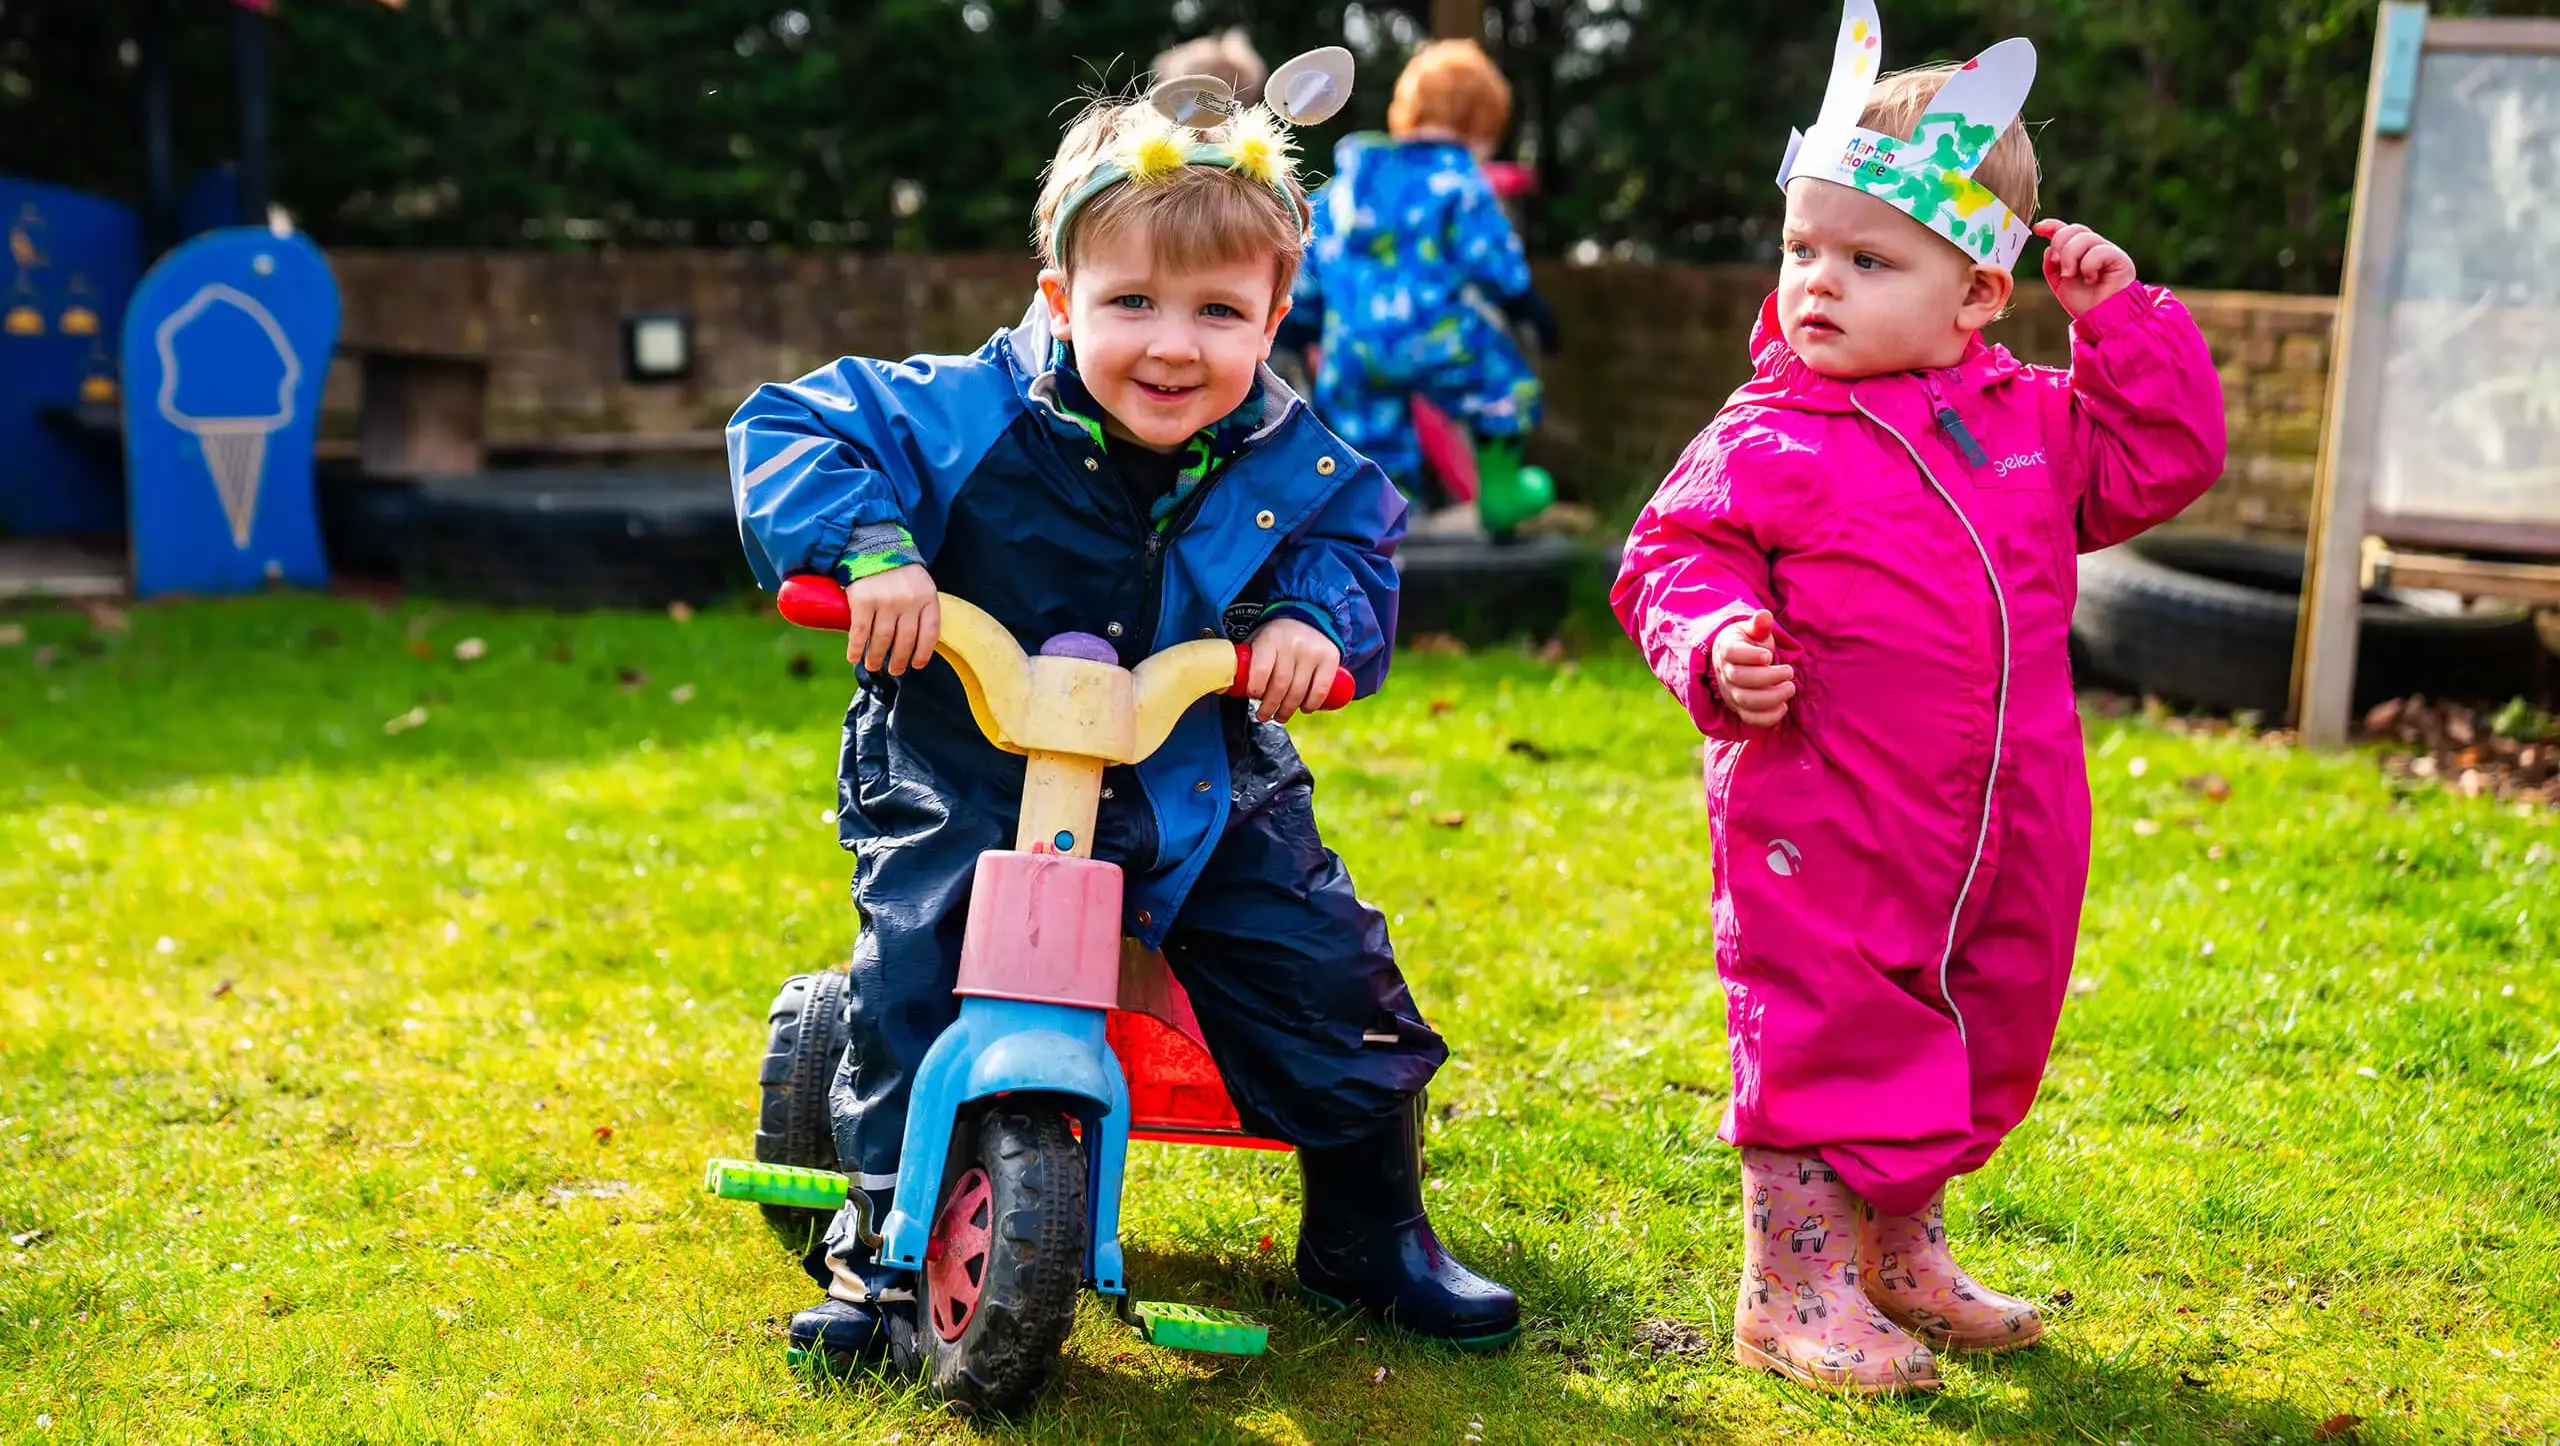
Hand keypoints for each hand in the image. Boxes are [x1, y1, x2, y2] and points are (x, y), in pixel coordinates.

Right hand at [844, 564, 938, 675]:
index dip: (923, 653)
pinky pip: (861, 632)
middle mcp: (908, 601)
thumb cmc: (899, 571)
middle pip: (905, 640)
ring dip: (876, 658)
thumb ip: (922, 608)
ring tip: (872, 666)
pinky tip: (854, 657)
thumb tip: (918, 642)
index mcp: (927, 597)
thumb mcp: (920, 585)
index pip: (930, 633)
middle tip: (894, 670)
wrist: (874, 546)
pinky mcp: (864, 600)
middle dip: (899, 661)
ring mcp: (886, 601)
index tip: (917, 665)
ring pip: (883, 639)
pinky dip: (856, 648)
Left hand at [1243, 617, 1341, 723]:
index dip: (1256, 689)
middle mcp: (1292, 644)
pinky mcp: (1330, 659)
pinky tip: (1304, 709)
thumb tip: (1230, 686)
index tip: (1253, 697)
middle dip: (1270, 707)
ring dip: (1288, 710)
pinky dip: (1311, 704)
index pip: (1261, 669)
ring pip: (1299, 691)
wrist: (1309, 617)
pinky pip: (1320, 689)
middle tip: (1264, 716)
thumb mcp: (1258, 639)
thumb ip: (1247, 660)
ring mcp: (1313, 652)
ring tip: (1280, 717)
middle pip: (1280, 685)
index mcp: (1270, 638)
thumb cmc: (1277, 636)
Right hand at [1710, 610, 1795, 729]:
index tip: (1768, 655)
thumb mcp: (1753, 630)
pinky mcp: (1739, 709)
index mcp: (1727, 649)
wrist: (1736, 664)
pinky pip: (1750, 719)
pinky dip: (1768, 718)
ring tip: (1790, 688)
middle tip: (1789, 671)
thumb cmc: (1749, 643)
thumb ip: (1759, 624)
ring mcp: (1731, 693)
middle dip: (1770, 677)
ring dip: (1772, 697)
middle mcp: (1725, 673)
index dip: (1751, 656)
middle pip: (1741, 679)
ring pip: (1746, 701)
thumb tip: (1764, 615)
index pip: (1732, 653)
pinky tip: (1783, 707)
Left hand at [2034, 219, 2137, 317]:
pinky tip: (2091, 279)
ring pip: (2084, 237)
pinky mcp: (2120, 258)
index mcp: (2080, 252)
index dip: (2052, 226)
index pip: (2067, 230)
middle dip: (2059, 244)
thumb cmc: (2084, 303)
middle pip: (2074, 230)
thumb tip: (2048, 248)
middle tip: (2057, 263)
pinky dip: (2088, 265)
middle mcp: (2095, 248)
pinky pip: (2099, 251)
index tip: (2037, 229)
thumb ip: (2052, 266)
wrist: (2101, 320)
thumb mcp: (2059, 283)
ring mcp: (2108, 251)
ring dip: (2070, 256)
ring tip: (2070, 275)